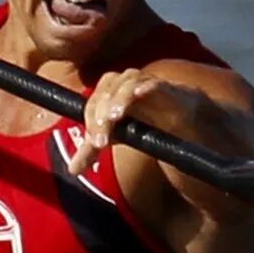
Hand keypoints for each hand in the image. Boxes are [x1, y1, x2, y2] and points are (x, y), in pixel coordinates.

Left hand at [69, 67, 185, 175]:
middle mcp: (122, 84)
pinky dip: (146, 86)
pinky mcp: (165, 88)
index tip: (97, 146)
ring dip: (120, 99)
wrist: (181, 122)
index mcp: (107, 93)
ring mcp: (143, 83)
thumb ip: (92, 151)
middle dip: (101, 114)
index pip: (93, 103)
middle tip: (102, 139)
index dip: (91, 122)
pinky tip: (140, 94)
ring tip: (115, 117)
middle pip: (106, 92)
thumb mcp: (116, 137)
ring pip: (126, 83)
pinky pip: (154, 82)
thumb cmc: (144, 124)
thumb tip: (73, 170)